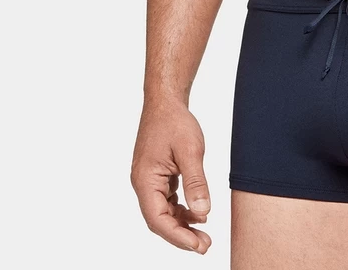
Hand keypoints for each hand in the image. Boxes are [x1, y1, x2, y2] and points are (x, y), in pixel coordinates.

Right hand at [131, 98, 211, 253]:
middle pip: (159, 220)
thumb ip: (196, 182)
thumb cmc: (174, 121)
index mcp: (145, 180)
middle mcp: (143, 184)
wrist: (165, 102)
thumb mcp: (191, 151)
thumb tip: (202, 212)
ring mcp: (149, 180)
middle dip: (181, 235)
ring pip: (163, 212)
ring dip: (182, 224)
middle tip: (204, 245)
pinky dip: (181, 209)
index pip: (157, 219)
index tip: (197, 245)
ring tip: (203, 235)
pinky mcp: (158, 176)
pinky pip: (167, 200)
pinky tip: (197, 213)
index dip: (177, 236)